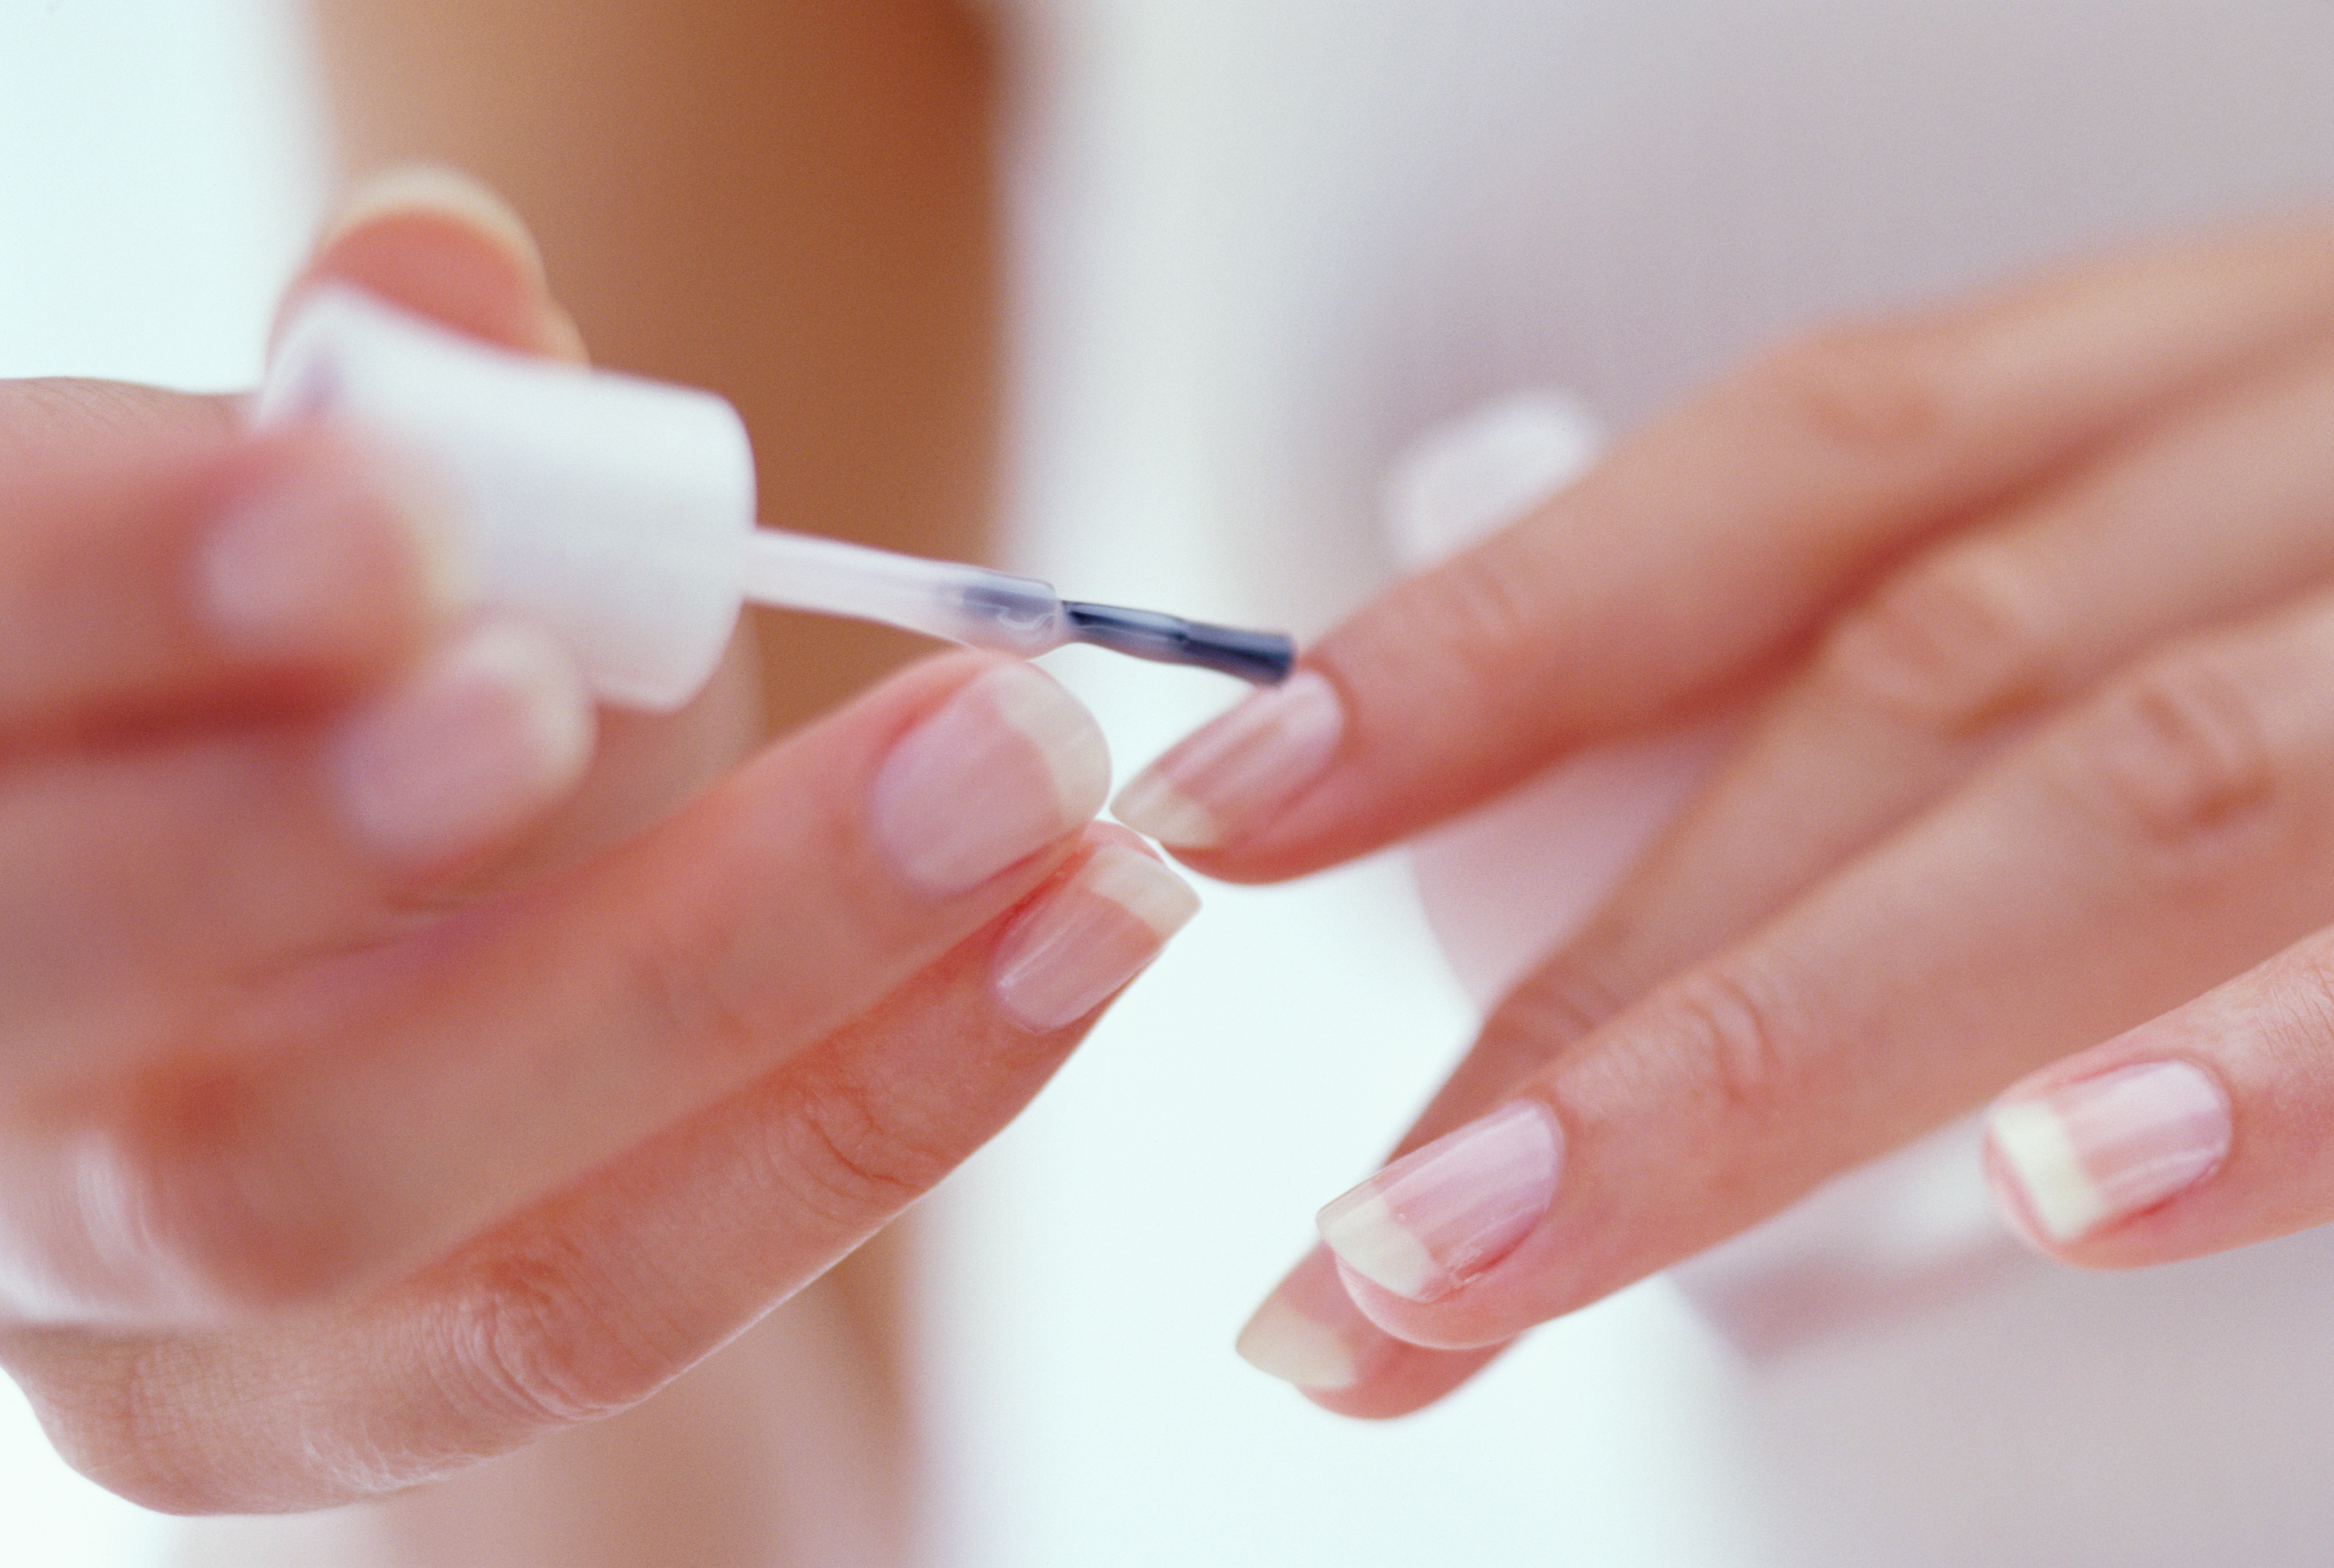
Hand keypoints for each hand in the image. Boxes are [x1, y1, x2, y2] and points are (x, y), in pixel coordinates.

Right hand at [0, 170, 1195, 1509]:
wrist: (397, 1018)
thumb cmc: (359, 731)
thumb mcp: (362, 564)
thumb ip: (386, 422)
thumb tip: (445, 265)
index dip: (129, 585)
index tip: (391, 519)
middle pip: (86, 969)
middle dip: (362, 817)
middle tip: (615, 683)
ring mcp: (115, 1285)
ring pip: (340, 1180)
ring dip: (724, 972)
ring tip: (1037, 812)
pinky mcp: (318, 1418)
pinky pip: (580, 1306)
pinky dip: (848, 1125)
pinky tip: (1063, 951)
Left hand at [1111, 217, 2333, 1414]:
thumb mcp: (2213, 547)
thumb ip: (1972, 683)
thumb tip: (1653, 916)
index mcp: (2208, 369)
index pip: (1788, 469)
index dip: (1497, 633)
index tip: (1240, 807)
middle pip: (1904, 694)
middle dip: (1606, 988)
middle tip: (1355, 1251)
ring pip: (2124, 795)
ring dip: (1804, 1049)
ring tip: (1516, 1248)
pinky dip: (2287, 1064)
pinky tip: (2076, 1183)